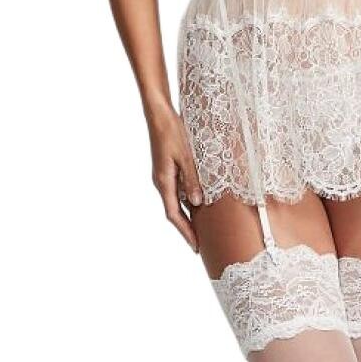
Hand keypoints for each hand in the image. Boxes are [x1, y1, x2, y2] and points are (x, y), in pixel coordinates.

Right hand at [151, 109, 204, 252]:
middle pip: (174, 212)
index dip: (185, 232)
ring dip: (187, 216)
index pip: (174, 215)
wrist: (158, 115)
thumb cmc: (172, 132)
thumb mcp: (186, 156)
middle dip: (187, 229)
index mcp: (164, 181)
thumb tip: (196, 203)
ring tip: (201, 229)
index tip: (196, 247)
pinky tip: (198, 205)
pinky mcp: (167, 170)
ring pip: (176, 202)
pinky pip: (177, 191)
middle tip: (200, 245)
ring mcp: (163, 176)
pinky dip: (187, 202)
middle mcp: (161, 182)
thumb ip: (192, 180)